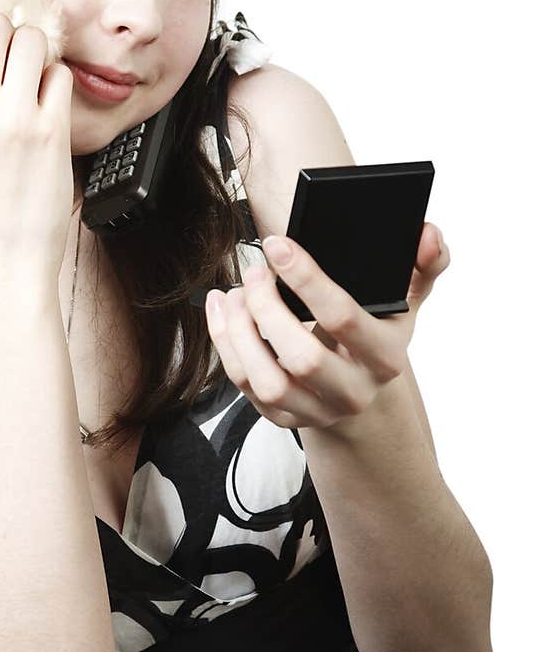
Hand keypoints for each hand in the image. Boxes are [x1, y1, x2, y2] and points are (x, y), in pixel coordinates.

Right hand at [0, 12, 74, 276]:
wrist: (3, 257)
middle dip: (7, 36)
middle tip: (13, 61)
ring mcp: (13, 117)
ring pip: (31, 40)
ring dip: (36, 54)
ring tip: (31, 81)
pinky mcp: (51, 130)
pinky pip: (60, 74)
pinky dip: (56, 82)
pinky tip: (46, 105)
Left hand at [205, 222, 450, 430]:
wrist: (363, 394)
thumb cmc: (378, 335)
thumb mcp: (406, 302)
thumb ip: (424, 265)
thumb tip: (428, 233)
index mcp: (386, 358)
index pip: (343, 318)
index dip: (307, 279)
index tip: (278, 244)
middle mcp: (353, 391)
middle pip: (302, 357)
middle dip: (267, 309)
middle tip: (254, 272)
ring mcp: (316, 410)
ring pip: (266, 379)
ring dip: (239, 332)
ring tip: (235, 293)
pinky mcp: (284, 418)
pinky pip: (245, 386)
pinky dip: (226, 345)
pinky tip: (222, 310)